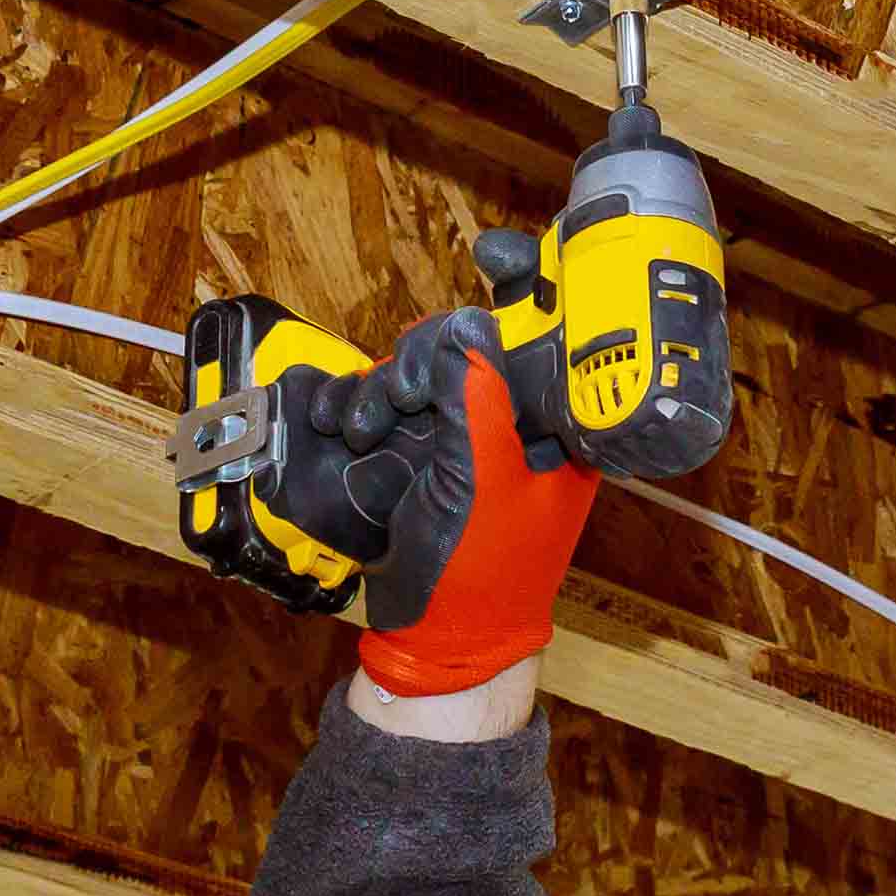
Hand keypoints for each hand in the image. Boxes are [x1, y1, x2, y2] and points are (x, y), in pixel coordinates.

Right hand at [332, 308, 599, 701]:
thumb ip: (476, 398)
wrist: (437, 645)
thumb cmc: (485, 576)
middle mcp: (511, 423)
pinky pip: (385, 407)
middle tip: (398, 396)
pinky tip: (340, 424)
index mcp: (555, 426)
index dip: (526, 282)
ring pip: (417, 372)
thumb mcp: (486, 481)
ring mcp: (461, 439)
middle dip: (421, 356)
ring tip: (365, 428)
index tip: (493, 250)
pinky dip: (358, 407)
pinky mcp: (417, 456)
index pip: (547, 330)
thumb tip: (468, 325)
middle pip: (465, 343)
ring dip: (381, 388)